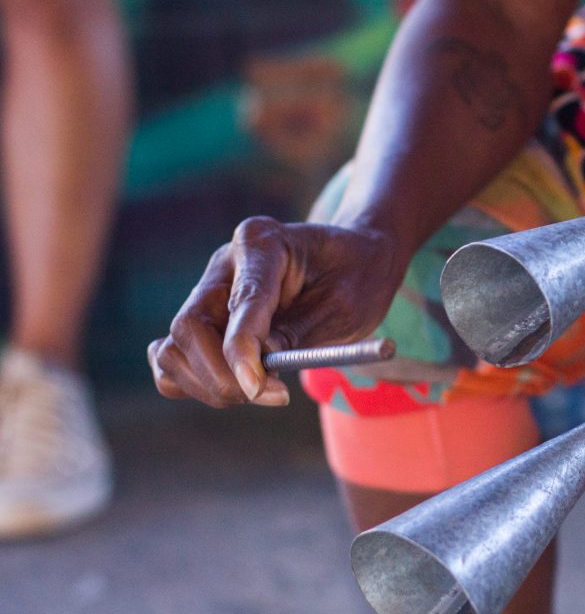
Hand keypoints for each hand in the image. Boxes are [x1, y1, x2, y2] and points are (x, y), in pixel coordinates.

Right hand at [147, 217, 403, 407]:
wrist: (357, 261)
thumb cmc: (357, 276)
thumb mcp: (345, 304)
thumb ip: (299, 333)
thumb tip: (256, 369)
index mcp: (263, 242)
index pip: (241, 301)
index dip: (242, 350)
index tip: (257, 388)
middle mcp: (225, 264)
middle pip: (189, 328)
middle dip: (222, 376)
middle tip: (271, 395)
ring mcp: (208, 291)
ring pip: (173, 349)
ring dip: (208, 385)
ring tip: (263, 390)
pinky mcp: (204, 319)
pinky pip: (172, 359)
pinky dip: (194, 383)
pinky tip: (237, 385)